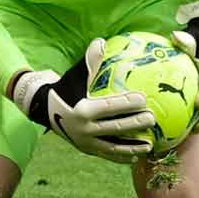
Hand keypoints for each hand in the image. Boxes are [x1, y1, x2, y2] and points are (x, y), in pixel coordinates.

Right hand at [12, 38, 155, 163]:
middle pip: (114, 127)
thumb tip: (102, 41)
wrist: (45, 111)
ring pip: (113, 146)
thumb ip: (90, 62)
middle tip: (152, 118)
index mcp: (82, 110)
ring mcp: (86, 142)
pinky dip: (121, 156)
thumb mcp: (74, 76)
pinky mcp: (87, 151)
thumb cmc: (65, 90)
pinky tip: (136, 154)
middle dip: (135, 124)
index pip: (109, 107)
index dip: (127, 103)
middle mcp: (84, 129)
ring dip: (132, 146)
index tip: (144, 99)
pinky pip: (107, 154)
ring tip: (150, 144)